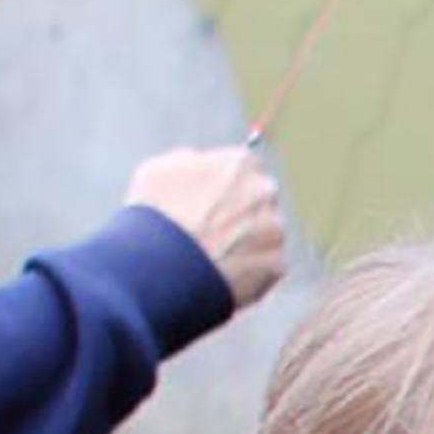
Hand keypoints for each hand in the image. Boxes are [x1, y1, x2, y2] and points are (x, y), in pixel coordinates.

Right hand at [125, 146, 287, 307]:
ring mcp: (275, 229)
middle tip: (215, 229)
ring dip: (248, 242)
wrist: (164, 264)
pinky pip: (266, 265)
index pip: (245, 168)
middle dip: (243, 212)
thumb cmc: (156, 213)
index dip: (227, 185)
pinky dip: (250, 270)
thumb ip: (188, 161)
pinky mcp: (277, 263)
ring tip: (215, 254)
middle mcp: (265, 191)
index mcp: (240, 163)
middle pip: (260, 200)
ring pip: (266, 234)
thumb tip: (199, 160)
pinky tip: (224, 272)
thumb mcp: (159, 171)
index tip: (214, 200)